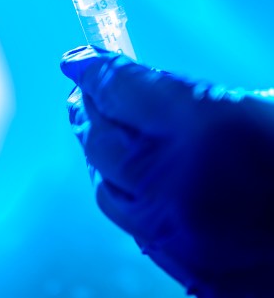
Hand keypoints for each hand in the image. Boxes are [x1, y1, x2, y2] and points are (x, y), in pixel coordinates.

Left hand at [61, 45, 273, 296]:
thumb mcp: (272, 107)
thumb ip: (201, 101)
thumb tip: (141, 88)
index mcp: (204, 125)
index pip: (121, 86)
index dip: (95, 68)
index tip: (78, 59)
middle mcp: (177, 182)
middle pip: (100, 137)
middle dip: (90, 109)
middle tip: (87, 92)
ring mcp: (180, 234)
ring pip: (108, 189)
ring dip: (103, 159)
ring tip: (106, 135)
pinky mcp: (193, 273)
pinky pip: (140, 230)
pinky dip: (132, 201)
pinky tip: (140, 185)